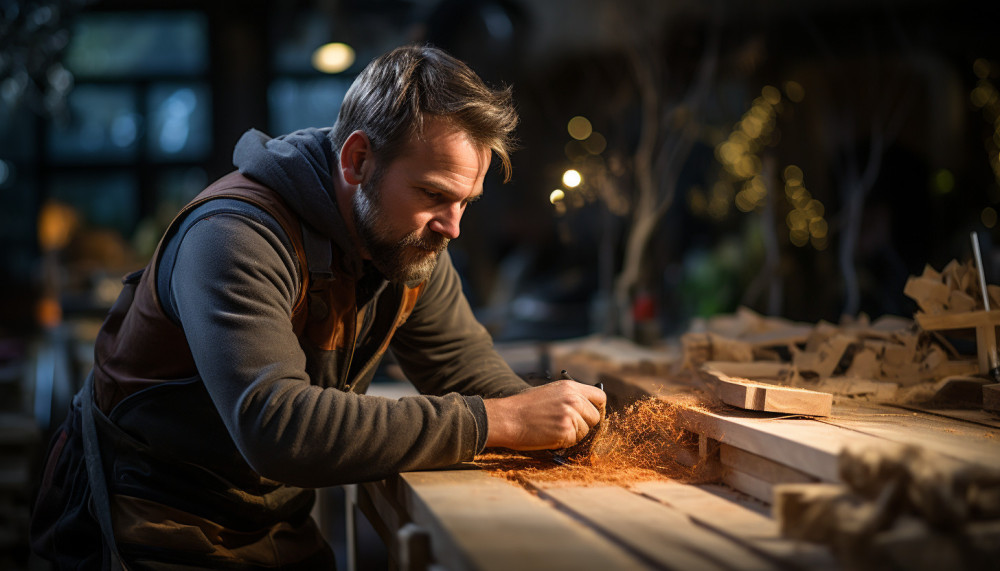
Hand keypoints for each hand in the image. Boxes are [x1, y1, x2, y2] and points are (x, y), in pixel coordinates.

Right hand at [482, 380, 605, 449]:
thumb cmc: (523, 407)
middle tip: (564, 425)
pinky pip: (574, 441)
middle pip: (595, 417)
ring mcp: (570, 415)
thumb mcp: (549, 392)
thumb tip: (585, 408)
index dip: (595, 408)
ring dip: (572, 435)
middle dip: (583, 424)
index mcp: (570, 387)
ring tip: (552, 429)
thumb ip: (568, 397)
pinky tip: (548, 435)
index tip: (588, 415)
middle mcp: (573, 399)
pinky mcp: (566, 431)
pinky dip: (563, 442)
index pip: (599, 396)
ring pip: (585, 432)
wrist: (507, 418)